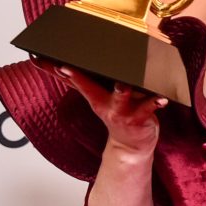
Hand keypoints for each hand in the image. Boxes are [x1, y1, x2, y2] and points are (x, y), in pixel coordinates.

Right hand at [31, 57, 166, 156]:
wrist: (132, 145)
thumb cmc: (117, 113)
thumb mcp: (96, 97)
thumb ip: (83, 81)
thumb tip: (62, 65)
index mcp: (94, 95)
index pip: (74, 80)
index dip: (61, 71)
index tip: (45, 61)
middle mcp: (104, 102)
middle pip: (89, 87)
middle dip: (79, 78)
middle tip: (68, 68)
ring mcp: (121, 110)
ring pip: (120, 95)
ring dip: (121, 89)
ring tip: (121, 83)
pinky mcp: (138, 117)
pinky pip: (147, 107)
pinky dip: (155, 102)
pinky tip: (161, 99)